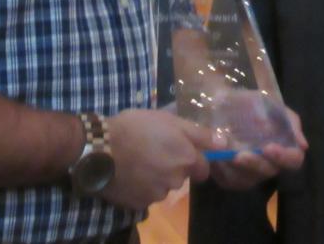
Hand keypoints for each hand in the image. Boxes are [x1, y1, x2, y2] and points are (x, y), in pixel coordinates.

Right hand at [100, 109, 216, 209]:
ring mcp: (157, 194)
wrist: (99, 149)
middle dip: (174, 166)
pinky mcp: (139, 203)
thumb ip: (199, 133)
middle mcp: (176, 180)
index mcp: (186, 158)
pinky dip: (142, 186)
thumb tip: (224, 144)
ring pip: (165, 186)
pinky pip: (147, 195)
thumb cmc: (135, 127)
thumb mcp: (169, 120)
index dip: (193, 157)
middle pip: (183, 176)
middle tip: (155, 150)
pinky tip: (130, 173)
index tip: (178, 148)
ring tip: (139, 160)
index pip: (203, 167)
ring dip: (157, 176)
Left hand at [209, 108, 307, 190]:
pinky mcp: (232, 178)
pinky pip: (229, 180)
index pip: (294, 160)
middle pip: (268, 172)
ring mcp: (250, 173)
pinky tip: (216, 155)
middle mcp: (268, 163)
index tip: (268, 148)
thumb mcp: (270, 104)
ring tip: (223, 151)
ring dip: (234, 166)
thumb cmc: (249, 103)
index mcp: (283, 146)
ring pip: (248, 179)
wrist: (219, 104)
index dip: (284, 157)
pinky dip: (222, 169)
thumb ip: (289, 120)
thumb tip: (303, 144)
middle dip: (254, 163)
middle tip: (239, 155)